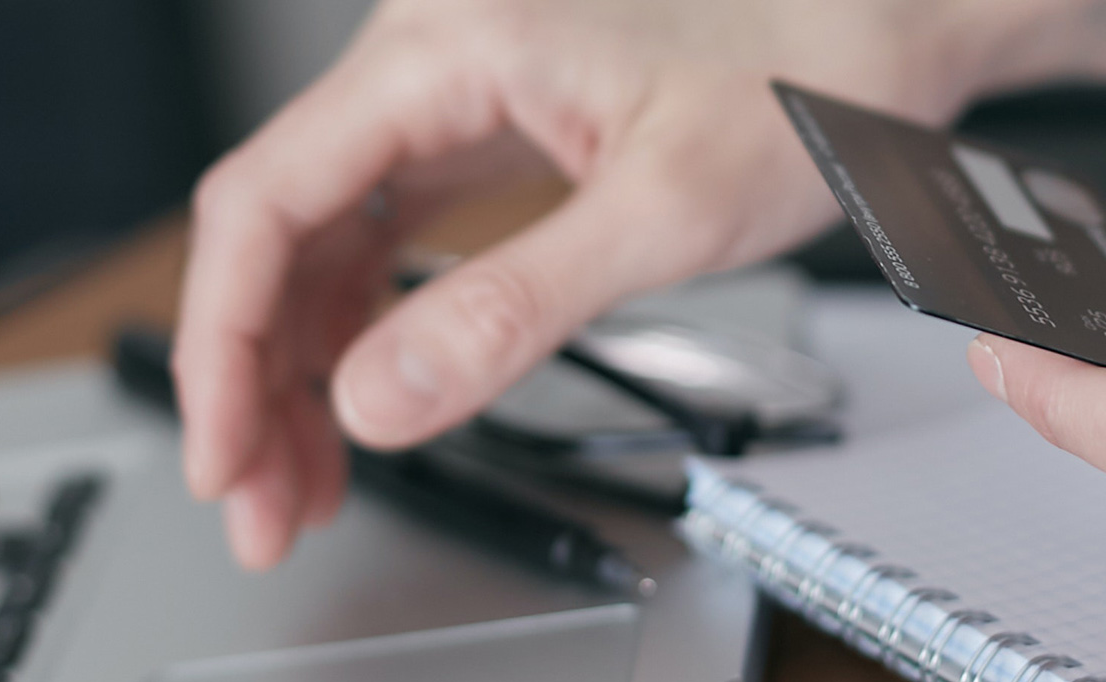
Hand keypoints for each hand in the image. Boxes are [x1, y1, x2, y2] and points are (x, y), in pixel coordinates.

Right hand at [173, 0, 1081, 568]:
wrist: (882, 32)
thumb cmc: (803, 78)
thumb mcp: (662, 213)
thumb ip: (512, 307)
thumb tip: (381, 399)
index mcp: (445, 49)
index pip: (265, 202)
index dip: (224, 344)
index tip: (228, 453)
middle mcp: (430, 61)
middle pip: (282, 230)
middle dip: (258, 377)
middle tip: (265, 502)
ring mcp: (458, 95)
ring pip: (329, 239)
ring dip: (308, 361)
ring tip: (313, 478)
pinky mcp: (494, 132)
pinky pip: (391, 231)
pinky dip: (373, 321)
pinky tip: (376, 392)